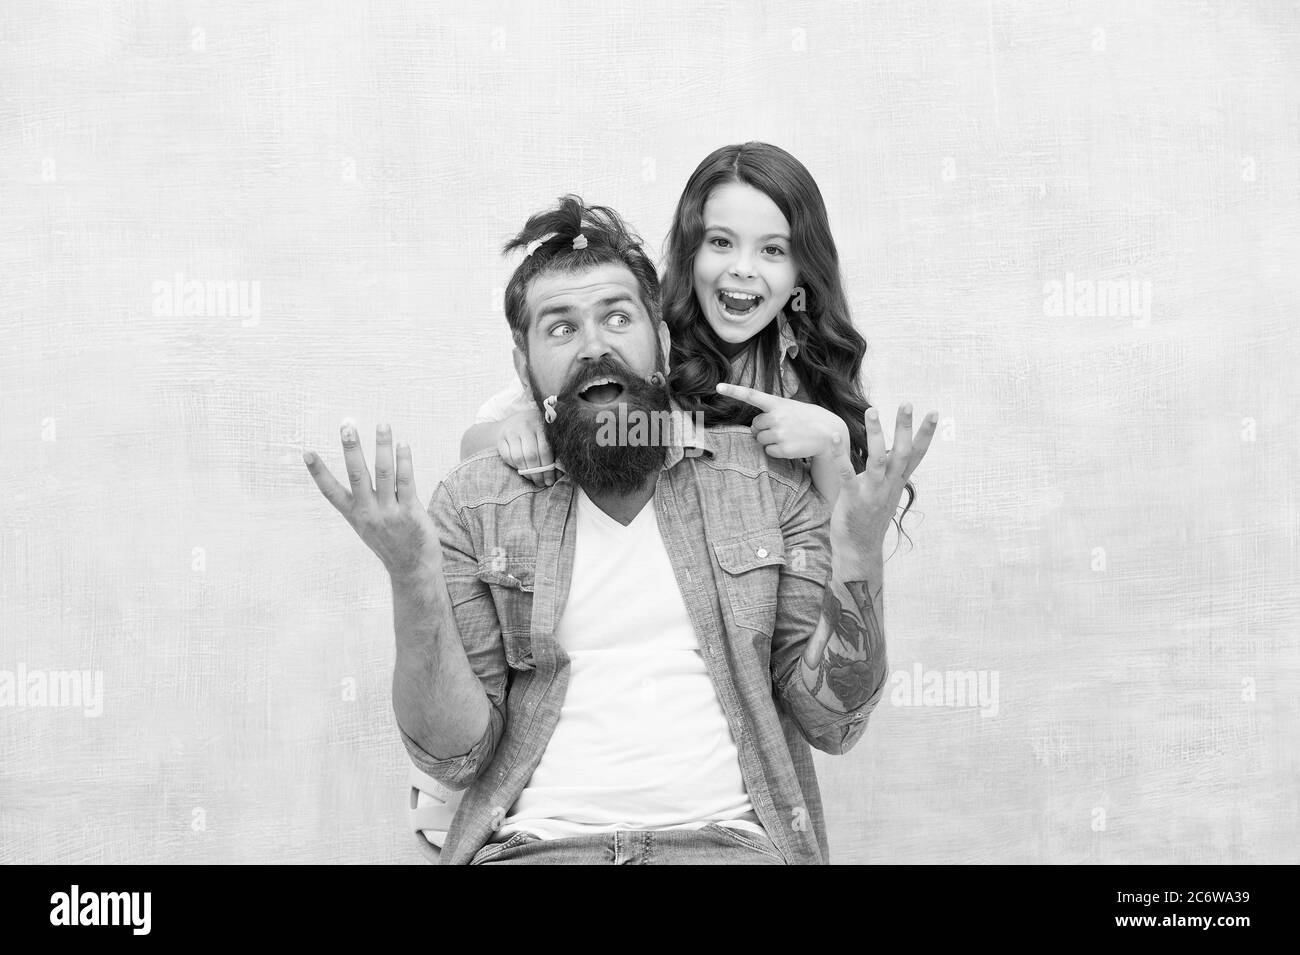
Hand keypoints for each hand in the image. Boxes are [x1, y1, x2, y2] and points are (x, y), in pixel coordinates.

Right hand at [303, 420, 440, 581]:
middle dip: (351, 449)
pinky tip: (402, 445)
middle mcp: (368, 512)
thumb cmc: (391, 542)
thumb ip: (366, 501)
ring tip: (382, 424)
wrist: (412, 570)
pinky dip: (404, 461)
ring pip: (383, 473)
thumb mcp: (369, 526)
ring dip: (382, 446)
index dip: (318, 472)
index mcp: (354, 515)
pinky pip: (406, 482)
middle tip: (347, 425)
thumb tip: (362, 472)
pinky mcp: (409, 512)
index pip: (331, 491)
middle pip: (357, 475)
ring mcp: (388, 513)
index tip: (306, 453)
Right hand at [497, 406, 554, 486]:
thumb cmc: (537, 429)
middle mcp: (525, 426)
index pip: (545, 450)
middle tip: (541, 483)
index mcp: (540, 425)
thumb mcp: (547, 434)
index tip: (550, 481)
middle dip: (537, 473)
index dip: (547, 468)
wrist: (517, 418)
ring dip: (526, 472)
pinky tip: (520, 470)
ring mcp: (511, 431)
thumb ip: (552, 450)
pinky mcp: (501, 438)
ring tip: (532, 479)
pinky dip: (514, 466)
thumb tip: (559, 473)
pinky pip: (507, 457)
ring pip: (518, 457)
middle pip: (531, 455)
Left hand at [715, 382, 848, 459]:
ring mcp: (778, 433)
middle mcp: (775, 417)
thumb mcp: (790, 408)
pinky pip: (769, 451)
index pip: (751, 395)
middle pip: (754, 426)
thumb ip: (770, 413)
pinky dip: (777, 451)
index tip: (718, 386)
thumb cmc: (807, 419)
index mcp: (776, 403)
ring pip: (760, 440)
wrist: (828, 433)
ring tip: (788, 436)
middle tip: (782, 428)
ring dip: (770, 440)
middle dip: (763, 429)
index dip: (733, 390)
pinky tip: (791, 445)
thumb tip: (753, 429)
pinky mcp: (782, 448)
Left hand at [830, 403, 936, 559]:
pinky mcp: (853, 499)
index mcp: (897, 482)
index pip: (916, 455)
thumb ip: (890, 473)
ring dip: (876, 434)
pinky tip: (834, 438)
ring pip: (878, 460)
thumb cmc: (869, 519)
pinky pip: (847, 474)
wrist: (859, 549)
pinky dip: (840, 456)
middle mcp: (889, 486)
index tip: (934, 413)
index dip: (925, 434)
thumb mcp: (886, 493)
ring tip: (873, 410)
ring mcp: (873, 493)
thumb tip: (892, 452)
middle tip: (907, 404)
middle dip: (905, 428)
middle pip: (902, 453)